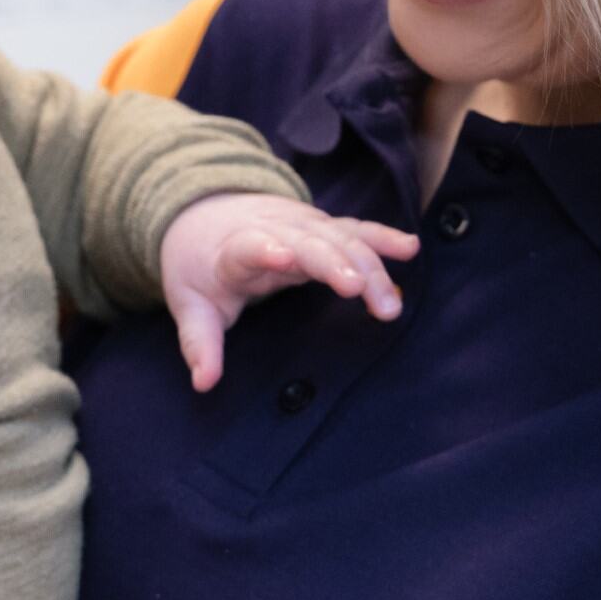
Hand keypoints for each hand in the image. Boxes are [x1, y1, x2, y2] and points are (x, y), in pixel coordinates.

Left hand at [158, 193, 419, 388]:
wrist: (205, 216)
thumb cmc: (202, 269)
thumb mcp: (191, 304)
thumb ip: (199, 343)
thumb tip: (204, 383)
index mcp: (234, 251)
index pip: (250, 247)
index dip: (266, 250)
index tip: (285, 257)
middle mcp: (273, 231)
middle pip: (308, 243)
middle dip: (337, 264)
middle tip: (363, 293)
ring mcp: (301, 226)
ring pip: (339, 239)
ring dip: (368, 265)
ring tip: (389, 304)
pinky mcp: (322, 226)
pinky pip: (356, 230)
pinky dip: (382, 238)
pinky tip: (409, 248)